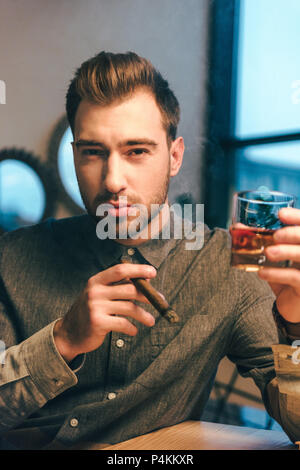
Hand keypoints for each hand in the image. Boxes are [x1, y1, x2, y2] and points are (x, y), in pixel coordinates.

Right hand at [54, 263, 156, 361]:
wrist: (69, 333)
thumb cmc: (91, 312)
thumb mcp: (100, 294)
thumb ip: (119, 286)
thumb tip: (146, 279)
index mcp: (96, 281)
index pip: (120, 270)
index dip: (138, 269)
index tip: (153, 272)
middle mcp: (95, 291)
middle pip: (129, 289)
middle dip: (147, 295)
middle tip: (159, 301)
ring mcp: (95, 307)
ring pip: (129, 308)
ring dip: (144, 315)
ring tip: (151, 321)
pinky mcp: (98, 323)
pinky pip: (123, 323)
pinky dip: (132, 328)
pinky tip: (134, 331)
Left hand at [258, 207, 299, 322]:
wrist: (292, 306)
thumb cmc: (284, 276)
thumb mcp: (274, 257)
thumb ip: (261, 242)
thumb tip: (237, 226)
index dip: (296, 217)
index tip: (280, 214)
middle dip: (292, 233)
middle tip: (275, 235)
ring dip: (286, 251)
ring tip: (268, 252)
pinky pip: (295, 278)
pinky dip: (277, 273)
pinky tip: (262, 272)